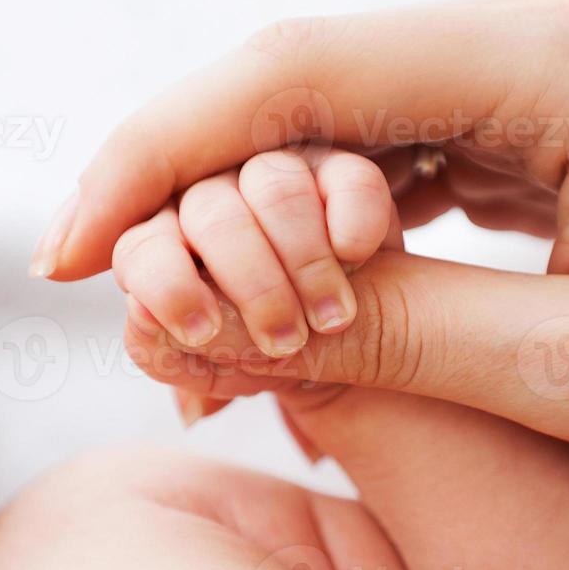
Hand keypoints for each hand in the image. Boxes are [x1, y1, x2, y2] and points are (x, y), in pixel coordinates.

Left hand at [119, 147, 399, 437]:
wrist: (427, 391)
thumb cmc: (330, 381)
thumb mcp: (261, 382)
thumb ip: (200, 353)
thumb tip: (142, 314)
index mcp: (187, 262)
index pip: (141, 247)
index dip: (164, 282)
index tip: (202, 331)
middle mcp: (230, 214)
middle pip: (205, 209)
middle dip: (248, 281)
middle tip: (286, 339)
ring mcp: (297, 190)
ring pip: (272, 183)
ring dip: (302, 257)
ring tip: (333, 319)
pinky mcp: (355, 184)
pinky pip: (347, 177)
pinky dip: (352, 218)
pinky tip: (357, 258)